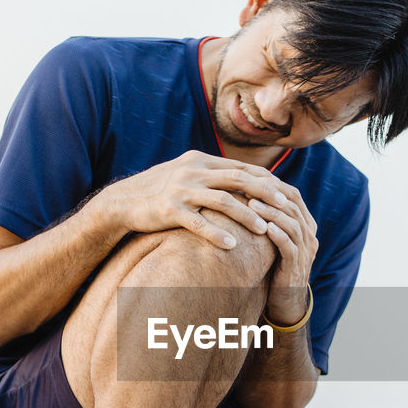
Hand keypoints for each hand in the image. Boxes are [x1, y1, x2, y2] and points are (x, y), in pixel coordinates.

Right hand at [96, 150, 290, 247]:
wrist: (122, 202)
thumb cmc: (160, 191)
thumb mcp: (186, 174)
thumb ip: (212, 175)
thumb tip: (244, 180)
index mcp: (200, 160)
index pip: (241, 167)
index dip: (265, 180)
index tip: (285, 193)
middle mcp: (193, 171)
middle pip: (238, 179)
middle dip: (264, 193)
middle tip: (284, 207)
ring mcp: (181, 190)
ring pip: (223, 200)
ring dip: (246, 215)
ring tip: (264, 229)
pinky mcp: (169, 210)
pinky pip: (198, 223)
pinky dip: (217, 234)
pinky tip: (232, 246)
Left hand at [245, 181, 317, 325]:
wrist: (284, 300)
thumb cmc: (274, 265)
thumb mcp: (274, 239)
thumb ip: (268, 218)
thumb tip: (245, 192)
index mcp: (305, 224)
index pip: (293, 196)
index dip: (273, 185)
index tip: (250, 176)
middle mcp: (309, 235)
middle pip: (292, 206)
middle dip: (270, 194)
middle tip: (248, 185)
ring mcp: (305, 251)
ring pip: (291, 224)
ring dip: (271, 212)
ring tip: (251, 203)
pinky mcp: (297, 266)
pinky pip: (289, 246)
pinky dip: (278, 234)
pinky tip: (264, 227)